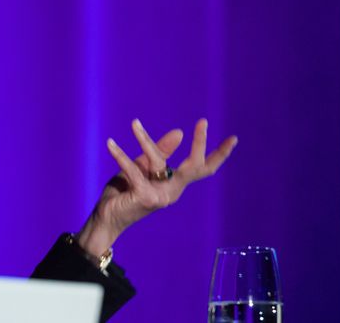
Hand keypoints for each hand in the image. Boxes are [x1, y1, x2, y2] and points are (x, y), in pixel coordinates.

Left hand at [77, 118, 236, 255]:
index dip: (218, 154)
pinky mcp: (144, 197)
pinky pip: (133, 170)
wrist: (106, 218)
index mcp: (174, 185)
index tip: (233, 138)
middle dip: (200, 144)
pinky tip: (110, 143)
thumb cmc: (123, 193)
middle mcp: (172, 192)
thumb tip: (180, 132)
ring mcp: (160, 197)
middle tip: (204, 122)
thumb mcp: (142, 168)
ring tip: (134, 123)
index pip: (202, 169)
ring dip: (144, 139)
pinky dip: (120, 156)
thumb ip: (159, 152)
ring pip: (158, 161)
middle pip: (194, 167)